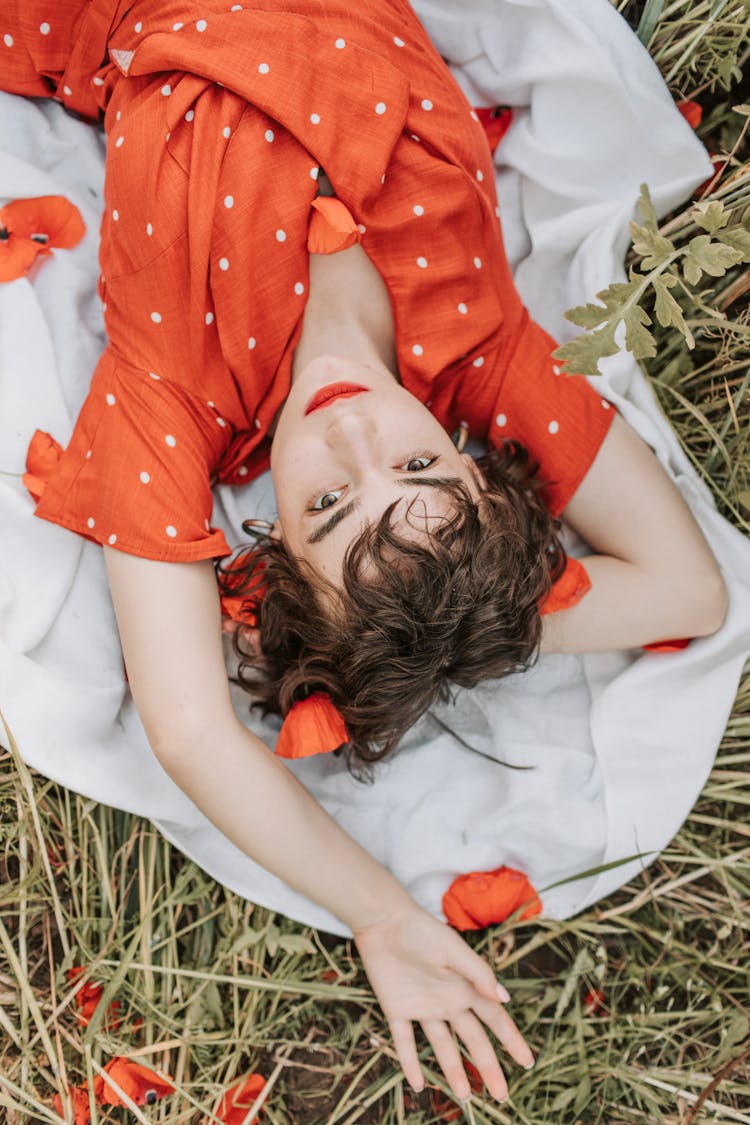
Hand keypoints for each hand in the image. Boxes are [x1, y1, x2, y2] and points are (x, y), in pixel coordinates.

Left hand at [353, 903, 533, 1102]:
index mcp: (465, 987)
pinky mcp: (397, 1009)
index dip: (511, 1040)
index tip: (527, 1062)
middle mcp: (447, 1002)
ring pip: (442, 1046)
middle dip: (488, 1066)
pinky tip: (418, 1085)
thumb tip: (505, 999)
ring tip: (465, 1097)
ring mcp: (422, 1008)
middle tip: (501, 1095)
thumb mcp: (454, 949)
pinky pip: (405, 1042)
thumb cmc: (422, 930)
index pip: (494, 1018)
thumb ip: (477, 973)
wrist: (384, 922)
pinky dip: (410, 1063)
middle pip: (472, 1040)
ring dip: (453, 1071)